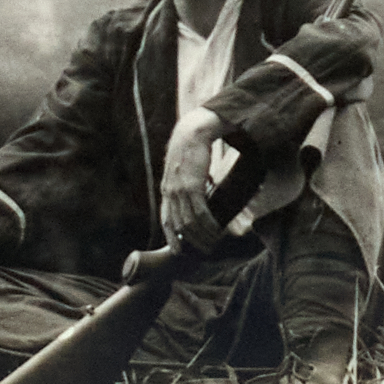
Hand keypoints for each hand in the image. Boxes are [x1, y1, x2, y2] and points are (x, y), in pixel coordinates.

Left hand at [159, 106, 226, 252]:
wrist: (193, 132)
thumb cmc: (190, 150)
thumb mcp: (182, 170)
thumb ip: (185, 184)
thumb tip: (199, 195)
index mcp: (166, 190)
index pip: (166, 220)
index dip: (171, 238)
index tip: (178, 251)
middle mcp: (170, 192)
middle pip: (179, 226)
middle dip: (192, 242)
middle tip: (205, 250)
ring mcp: (180, 190)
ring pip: (190, 222)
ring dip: (203, 236)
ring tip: (214, 242)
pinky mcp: (192, 185)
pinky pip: (200, 212)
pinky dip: (209, 224)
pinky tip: (217, 230)